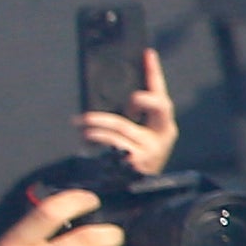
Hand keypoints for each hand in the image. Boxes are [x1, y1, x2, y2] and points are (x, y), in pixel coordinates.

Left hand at [76, 50, 178, 173]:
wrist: (133, 192)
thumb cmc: (133, 158)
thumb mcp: (138, 136)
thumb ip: (131, 118)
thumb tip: (104, 98)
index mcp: (164, 125)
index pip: (162, 94)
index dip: (154, 73)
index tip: (147, 53)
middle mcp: (162, 136)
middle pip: (156, 104)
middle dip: (139, 98)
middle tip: (126, 102)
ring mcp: (150, 149)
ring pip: (121, 123)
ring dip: (96, 122)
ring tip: (80, 123)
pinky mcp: (136, 161)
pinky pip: (111, 141)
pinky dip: (95, 137)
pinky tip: (85, 138)